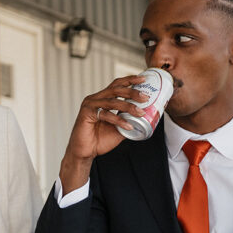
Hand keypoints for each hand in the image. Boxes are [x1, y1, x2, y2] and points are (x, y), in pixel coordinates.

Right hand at [58, 75, 146, 193]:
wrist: (85, 153)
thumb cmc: (99, 140)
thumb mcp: (119, 129)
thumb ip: (129, 121)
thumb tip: (147, 118)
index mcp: (102, 99)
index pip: (117, 85)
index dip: (130, 80)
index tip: (144, 79)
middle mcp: (95, 99)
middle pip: (116, 89)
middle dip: (132, 92)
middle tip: (146, 97)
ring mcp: (90, 105)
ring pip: (112, 101)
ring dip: (128, 106)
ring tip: (140, 113)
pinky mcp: (86, 113)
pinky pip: (105, 114)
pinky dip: (118, 120)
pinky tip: (128, 126)